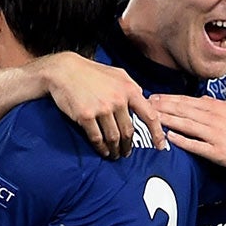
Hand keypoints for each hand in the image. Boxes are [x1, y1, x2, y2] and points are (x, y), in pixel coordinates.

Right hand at [39, 53, 165, 158]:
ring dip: (115, 150)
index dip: (157, 133)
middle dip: (128, 146)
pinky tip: (103, 151)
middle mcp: (118, 100)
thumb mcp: (118, 74)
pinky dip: (101, 148)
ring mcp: (102, 109)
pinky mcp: (86, 116)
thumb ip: (132, 88)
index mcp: (129, 89)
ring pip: (114, 138)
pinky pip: (97, 138)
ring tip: (115, 155)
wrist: (64, 70)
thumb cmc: (91, 72)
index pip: (150, 115)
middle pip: (129, 131)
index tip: (161, 146)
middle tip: (127, 153)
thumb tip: (143, 100)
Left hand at [146, 95, 225, 172]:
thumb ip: (212, 105)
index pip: (186, 100)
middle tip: (144, 104)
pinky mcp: (217, 151)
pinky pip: (196, 144)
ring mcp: (215, 134)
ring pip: (186, 124)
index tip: (151, 97)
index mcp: (215, 107)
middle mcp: (213, 118)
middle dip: (162, 106)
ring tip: (151, 117)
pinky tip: (169, 136)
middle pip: (182, 110)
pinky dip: (182, 139)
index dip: (167, 98)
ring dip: (167, 120)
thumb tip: (196, 99)